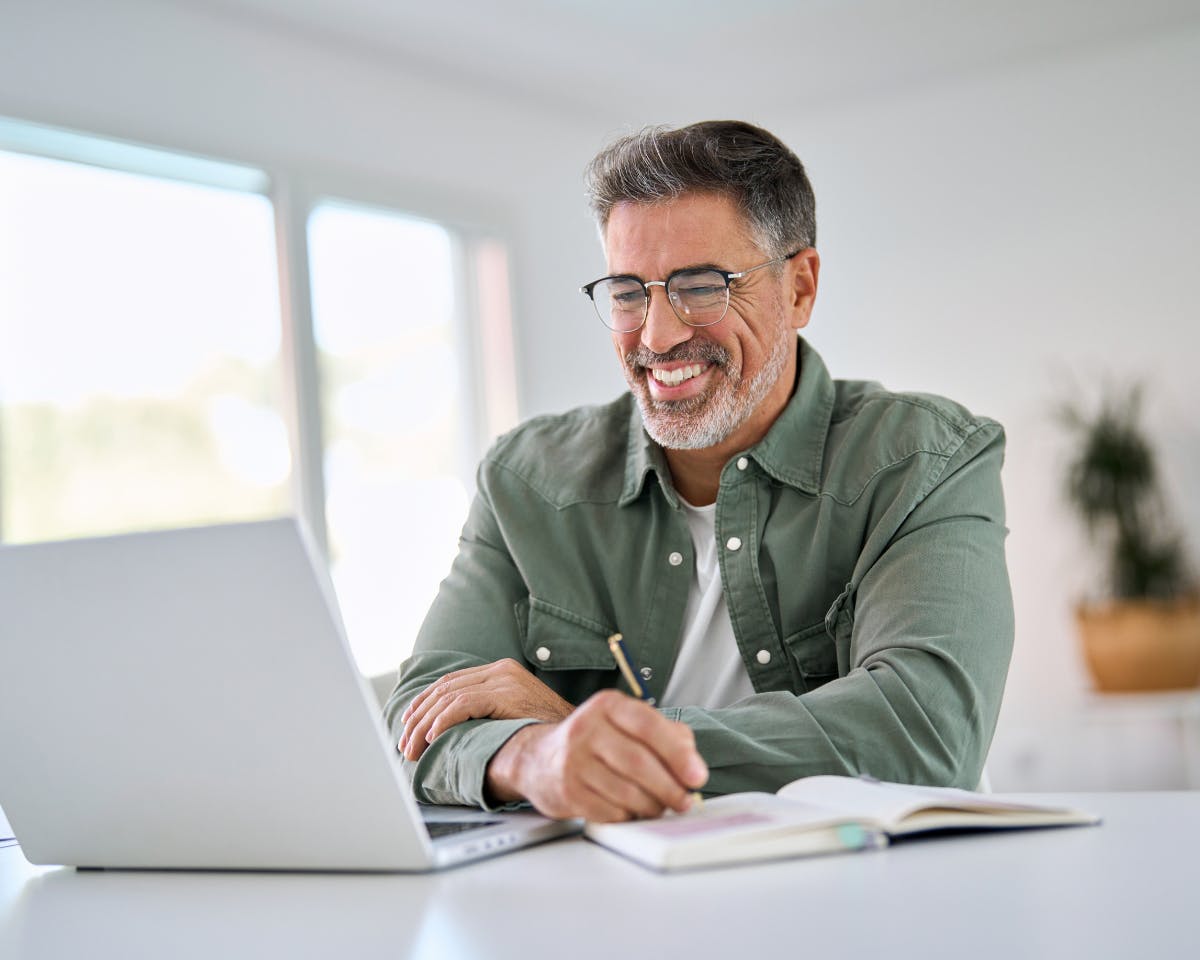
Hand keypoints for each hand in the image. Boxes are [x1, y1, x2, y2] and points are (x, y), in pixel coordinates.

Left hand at [399, 659, 573, 760]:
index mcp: (502, 671)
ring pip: (449, 698)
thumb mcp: (515, 715)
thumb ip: (490, 711)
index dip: (425, 702)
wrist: (578, 734)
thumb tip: (453, 728)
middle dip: (419, 718)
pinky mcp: (507, 693)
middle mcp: (501, 670)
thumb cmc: (548, 731)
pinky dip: (444, 721)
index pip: (452, 682)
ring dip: (424, 726)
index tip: (408, 722)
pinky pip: (464, 705)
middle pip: (446, 689)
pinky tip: (433, 737)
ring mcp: (505, 680)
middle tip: (404, 744)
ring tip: (413, 748)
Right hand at [484, 689, 708, 821]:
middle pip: (639, 763)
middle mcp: (586, 729)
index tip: (697, 776)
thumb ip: (666, 734)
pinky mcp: (567, 792)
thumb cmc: (595, 742)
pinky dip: (629, 816)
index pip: (648, 726)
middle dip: (670, 787)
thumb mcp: (627, 724)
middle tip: (685, 800)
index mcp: (607, 706)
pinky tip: (632, 810)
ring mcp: (573, 761)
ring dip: (652, 806)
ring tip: (660, 806)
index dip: (678, 754)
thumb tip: (692, 761)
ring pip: (626, 792)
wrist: (540, 759)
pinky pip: (611, 812)